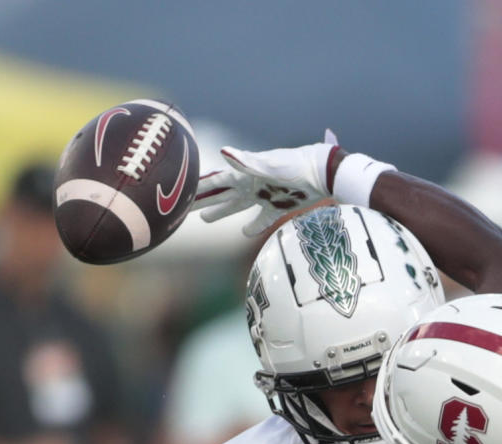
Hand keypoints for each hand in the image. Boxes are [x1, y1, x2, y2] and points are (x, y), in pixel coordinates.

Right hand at [195, 131, 338, 235]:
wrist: (321, 173)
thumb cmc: (294, 167)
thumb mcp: (268, 166)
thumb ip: (246, 162)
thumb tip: (223, 152)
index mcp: (244, 174)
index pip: (216, 181)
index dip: (199, 188)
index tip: (180, 192)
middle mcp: (250, 184)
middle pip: (221, 194)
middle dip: (203, 201)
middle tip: (183, 208)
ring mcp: (263, 195)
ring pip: (236, 206)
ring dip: (221, 212)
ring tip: (205, 219)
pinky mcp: (278, 206)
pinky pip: (262, 218)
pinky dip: (254, 226)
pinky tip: (246, 233)